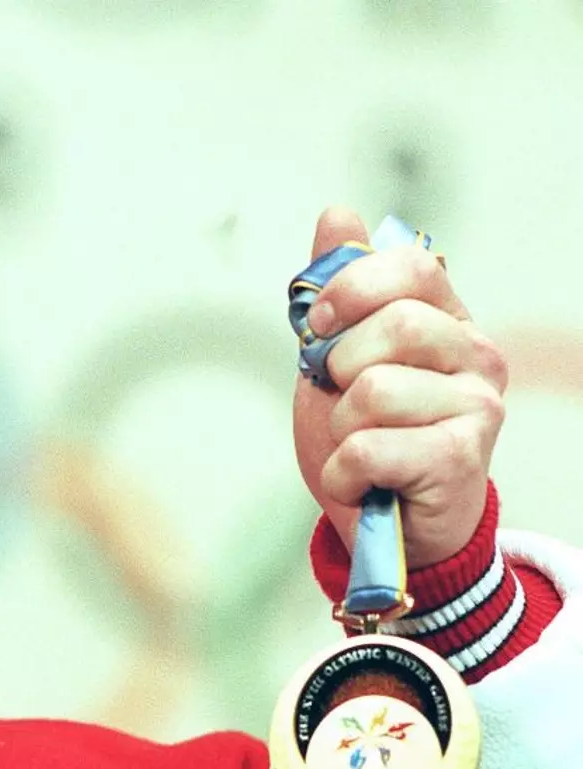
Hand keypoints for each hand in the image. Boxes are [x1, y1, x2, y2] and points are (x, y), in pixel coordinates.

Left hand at [292, 206, 507, 568]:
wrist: (384, 526)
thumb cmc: (367, 440)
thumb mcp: (337, 362)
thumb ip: (338, 293)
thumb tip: (337, 215)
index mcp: (446, 320)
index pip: (411, 265)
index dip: (351, 289)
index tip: (319, 326)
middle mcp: (476, 355)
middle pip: (395, 325)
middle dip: (340, 367)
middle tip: (342, 401)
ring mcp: (477, 408)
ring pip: (375, 389)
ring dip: (340, 427)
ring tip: (357, 446)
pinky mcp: (460, 459)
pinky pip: (370, 447)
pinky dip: (342, 470)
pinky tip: (359, 479)